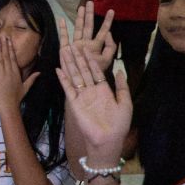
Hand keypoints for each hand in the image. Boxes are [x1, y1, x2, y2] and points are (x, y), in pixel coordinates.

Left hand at [0, 38, 39, 110]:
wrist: (8, 107)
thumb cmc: (16, 98)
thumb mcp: (25, 88)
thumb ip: (32, 79)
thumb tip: (40, 72)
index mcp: (16, 73)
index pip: (12, 57)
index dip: (9, 48)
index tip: (8, 40)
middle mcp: (9, 71)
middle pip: (5, 55)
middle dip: (3, 45)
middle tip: (1, 35)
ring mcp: (1, 74)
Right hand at [57, 39, 129, 165]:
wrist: (108, 140)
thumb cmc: (119, 124)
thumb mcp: (125, 103)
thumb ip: (122, 87)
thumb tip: (120, 70)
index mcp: (104, 90)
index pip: (95, 71)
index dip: (91, 59)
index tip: (86, 48)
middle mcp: (91, 91)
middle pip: (83, 71)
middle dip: (78, 58)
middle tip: (73, 44)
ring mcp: (82, 96)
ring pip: (75, 76)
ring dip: (69, 64)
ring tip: (64, 51)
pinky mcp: (74, 103)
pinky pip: (68, 88)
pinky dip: (63, 79)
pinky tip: (58, 69)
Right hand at [59, 4, 115, 74]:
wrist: (83, 84)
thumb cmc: (95, 73)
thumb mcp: (107, 61)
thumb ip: (110, 47)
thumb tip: (109, 33)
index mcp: (96, 46)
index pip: (102, 31)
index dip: (107, 22)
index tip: (112, 11)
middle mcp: (85, 43)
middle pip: (88, 26)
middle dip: (89, 14)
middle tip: (90, 2)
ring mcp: (75, 45)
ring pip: (77, 29)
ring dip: (79, 18)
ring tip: (81, 7)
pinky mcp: (66, 49)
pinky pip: (64, 37)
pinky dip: (62, 29)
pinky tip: (61, 19)